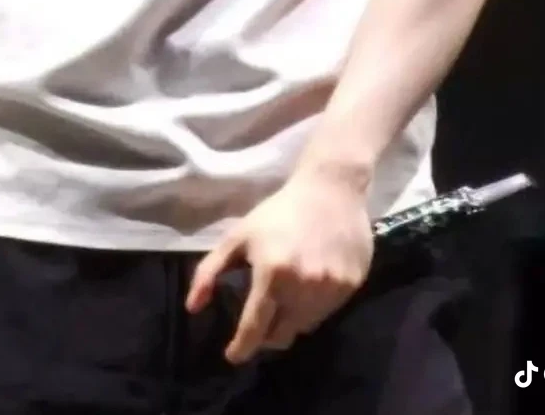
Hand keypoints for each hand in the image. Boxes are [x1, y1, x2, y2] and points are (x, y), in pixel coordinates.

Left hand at [184, 167, 374, 364]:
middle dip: (266, 335)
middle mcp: (303, 287)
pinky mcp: (352, 285)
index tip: (232, 355)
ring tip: (287, 296)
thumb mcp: (239, 235)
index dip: (241, 347)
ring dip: (291, 320)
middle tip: (261, 320)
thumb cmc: (279, 211)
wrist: (331, 188)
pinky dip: (314, 307)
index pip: (254, 329)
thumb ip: (210, 272)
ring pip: (305, 326)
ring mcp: (330, 288)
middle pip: (281, 336)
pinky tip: (310, 283)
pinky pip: (328, 312)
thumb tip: (193, 308)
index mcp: (272, 274)